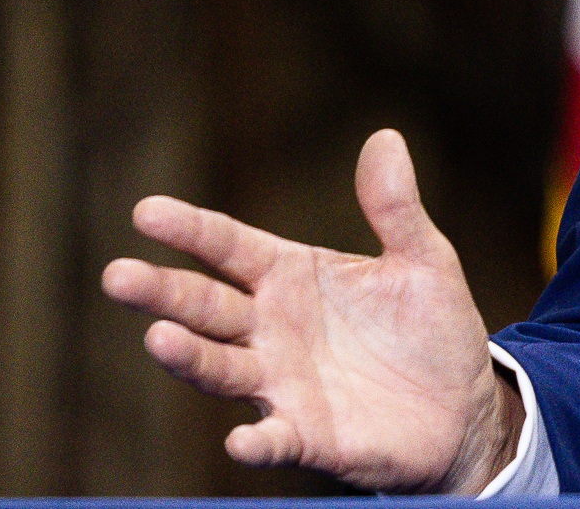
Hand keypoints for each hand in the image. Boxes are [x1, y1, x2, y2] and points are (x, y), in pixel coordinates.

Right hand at [102, 127, 518, 492]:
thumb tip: (384, 138)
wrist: (461, 409)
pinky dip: (257, 440)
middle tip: (118, 275)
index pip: (230, 247)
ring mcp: (283, 384)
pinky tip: (241, 439)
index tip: (145, 211)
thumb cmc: (430, 329)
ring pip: (222, 368)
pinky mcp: (308, 435)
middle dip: (163, 292)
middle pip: (206, 306)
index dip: (190, 230)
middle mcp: (272, 329)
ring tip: (159, 339)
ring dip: (190, 356)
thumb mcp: (422, 259)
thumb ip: (395, 208)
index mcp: (292, 277)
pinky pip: (274, 439)